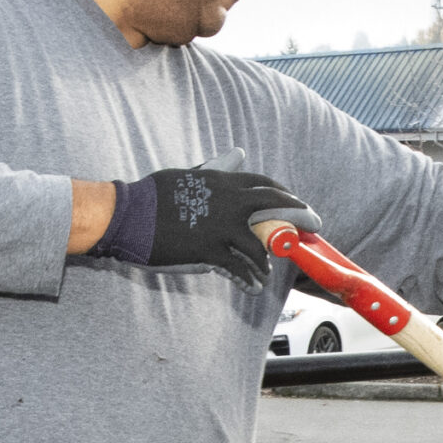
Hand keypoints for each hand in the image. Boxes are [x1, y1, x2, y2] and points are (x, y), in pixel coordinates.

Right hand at [90, 164, 315, 289]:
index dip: (286, 194)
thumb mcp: (188, 175)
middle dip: (300, 216)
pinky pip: (239, 269)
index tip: (297, 203)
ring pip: (260, 247)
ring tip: (265, 273)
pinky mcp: (210, 252)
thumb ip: (216, 168)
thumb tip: (237, 154)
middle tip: (315, 226)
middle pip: (276, 206)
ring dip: (267, 262)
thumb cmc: (153, 194)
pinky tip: (253, 288)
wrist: (128, 215)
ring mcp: (221, 228)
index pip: (264, 185)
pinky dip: (249, 280)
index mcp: (222, 181)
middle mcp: (228, 202)